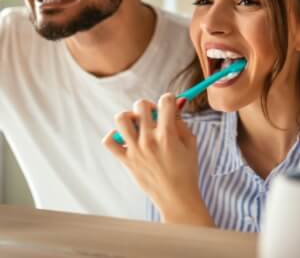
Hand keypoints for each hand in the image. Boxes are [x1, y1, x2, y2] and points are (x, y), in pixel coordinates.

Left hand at [103, 93, 213, 226]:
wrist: (177, 199)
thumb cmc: (187, 171)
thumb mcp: (190, 142)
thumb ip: (181, 121)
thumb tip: (173, 104)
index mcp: (167, 134)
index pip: (165, 101)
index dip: (169, 99)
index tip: (170, 104)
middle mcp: (149, 140)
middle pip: (141, 105)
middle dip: (149, 105)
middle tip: (153, 116)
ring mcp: (135, 150)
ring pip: (121, 118)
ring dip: (129, 116)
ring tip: (137, 124)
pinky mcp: (126, 160)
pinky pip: (109, 141)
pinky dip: (114, 135)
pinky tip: (125, 138)